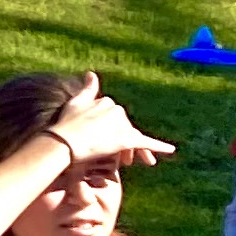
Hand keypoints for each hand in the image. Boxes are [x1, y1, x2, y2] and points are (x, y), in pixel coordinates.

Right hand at [43, 75, 174, 172]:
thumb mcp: (75, 103)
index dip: (113, 131)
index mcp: (107, 101)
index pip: (116, 117)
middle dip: (125, 142)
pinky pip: (146, 143)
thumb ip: (87, 89)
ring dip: (136, 150)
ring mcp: (121, 125)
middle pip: (126, 128)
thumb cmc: (66, 125)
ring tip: (131, 163)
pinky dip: (159, 146)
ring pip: (134, 137)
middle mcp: (116, 110)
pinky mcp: (125, 139)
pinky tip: (171, 149)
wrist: (64, 142)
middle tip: (123, 159)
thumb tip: (92, 73)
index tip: (108, 143)